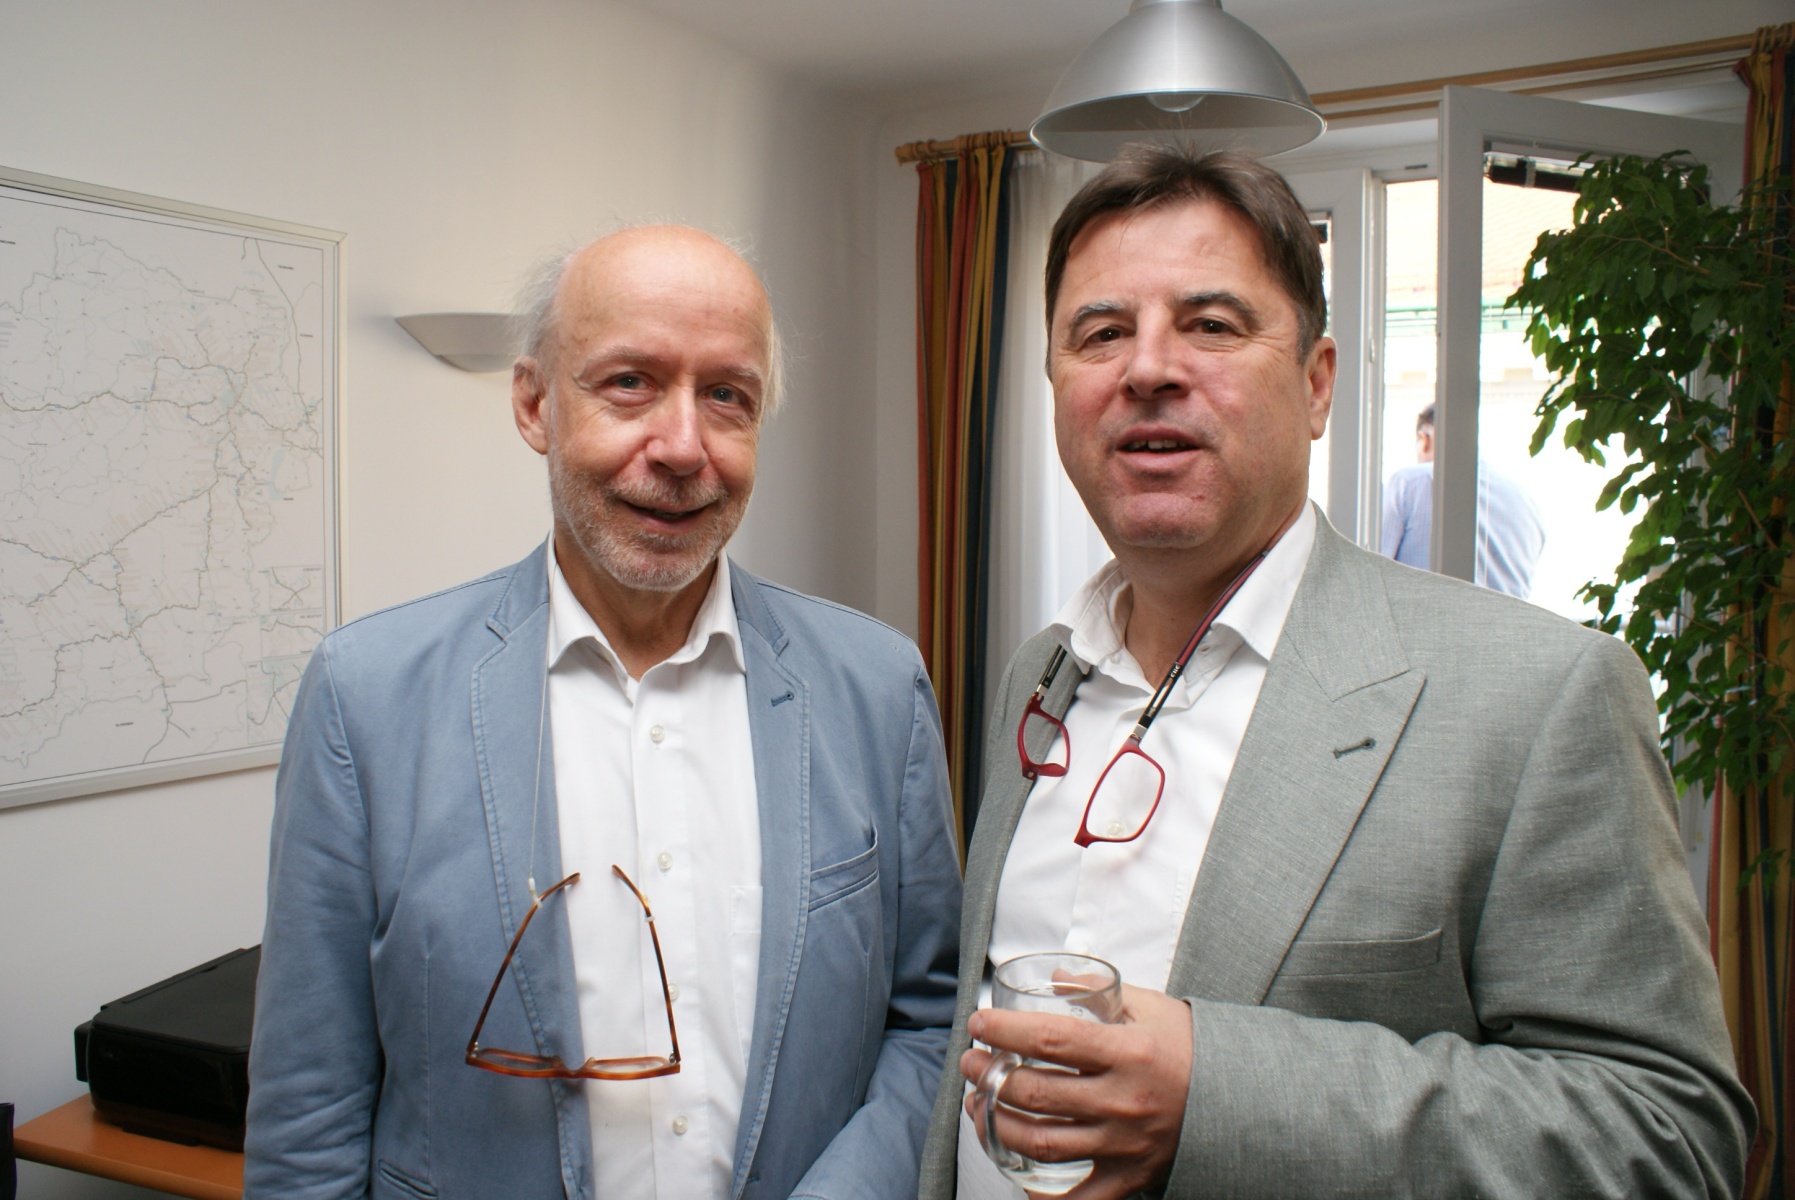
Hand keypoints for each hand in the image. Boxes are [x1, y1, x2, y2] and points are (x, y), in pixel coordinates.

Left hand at [961, 984, 1192, 1199]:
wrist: (1244, 1101)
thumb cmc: (1192, 1050)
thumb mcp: (1152, 1007)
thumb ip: (1100, 992)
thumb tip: (1057, 977)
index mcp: (1127, 1052)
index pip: (1050, 1040)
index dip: (1005, 1032)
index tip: (979, 1024)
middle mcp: (1123, 1101)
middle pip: (1036, 1095)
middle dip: (990, 1078)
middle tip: (972, 1065)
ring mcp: (1124, 1144)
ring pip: (1042, 1143)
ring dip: (997, 1125)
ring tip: (979, 1107)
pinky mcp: (1130, 1176)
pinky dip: (1042, 1196)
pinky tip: (1017, 1176)